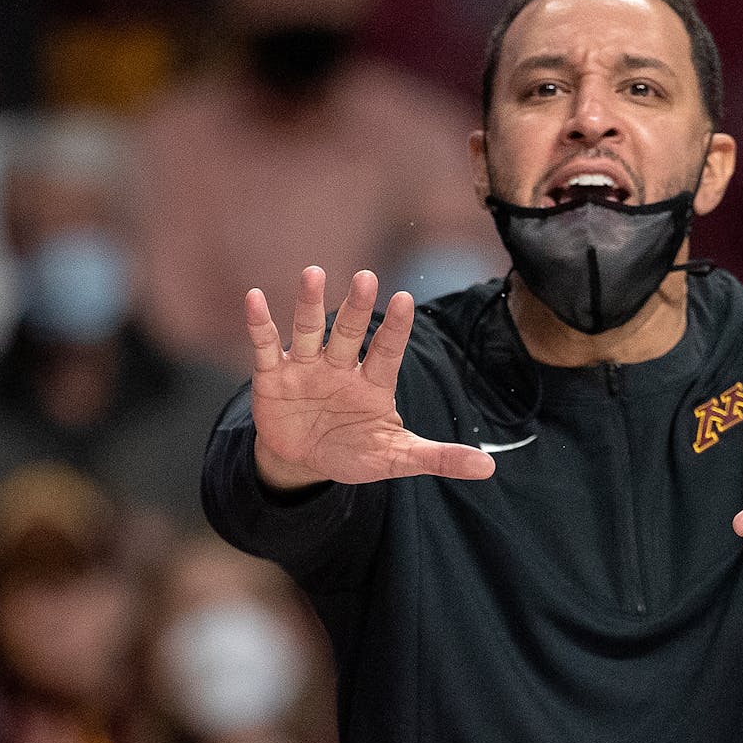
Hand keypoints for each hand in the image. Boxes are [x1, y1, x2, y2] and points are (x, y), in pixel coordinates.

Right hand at [247, 267, 494, 488]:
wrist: (304, 461)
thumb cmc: (355, 451)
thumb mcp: (396, 458)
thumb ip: (438, 458)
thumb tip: (489, 469)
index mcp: (373, 383)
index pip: (387, 351)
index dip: (395, 328)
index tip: (405, 298)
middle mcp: (340, 366)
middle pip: (350, 332)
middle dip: (357, 307)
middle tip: (366, 278)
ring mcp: (306, 368)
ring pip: (310, 330)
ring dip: (310, 304)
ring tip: (313, 273)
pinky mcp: (273, 376)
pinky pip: (266, 346)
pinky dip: (260, 324)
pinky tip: (254, 298)